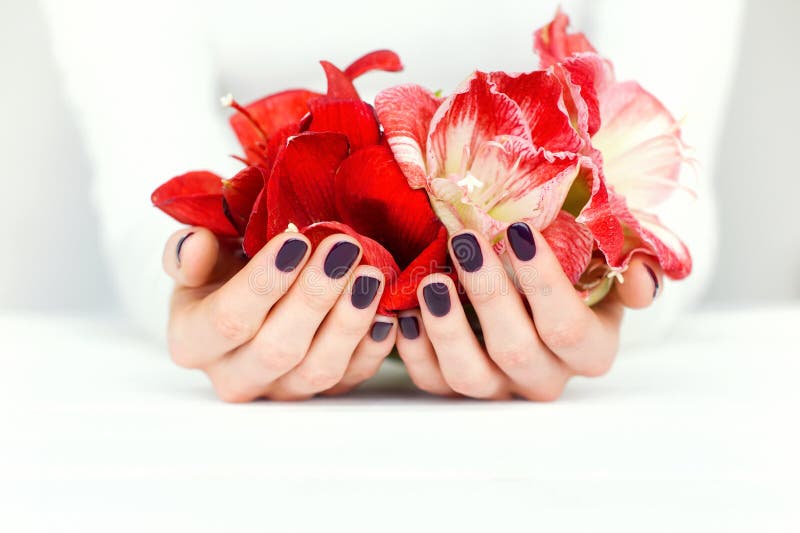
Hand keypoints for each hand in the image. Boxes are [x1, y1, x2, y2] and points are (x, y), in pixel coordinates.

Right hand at [163, 228, 396, 401]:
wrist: (245, 294)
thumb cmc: (222, 269)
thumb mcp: (200, 254)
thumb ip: (189, 249)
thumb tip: (195, 245)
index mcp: (193, 341)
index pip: (228, 319)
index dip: (264, 281)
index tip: (296, 238)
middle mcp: (234, 376)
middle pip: (277, 350)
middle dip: (315, 297)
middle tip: (343, 249)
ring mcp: (281, 390)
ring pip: (318, 370)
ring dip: (349, 322)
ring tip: (371, 275)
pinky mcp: (322, 392)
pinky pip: (352, 379)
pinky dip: (373, 347)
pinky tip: (387, 312)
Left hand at [394, 222, 661, 400]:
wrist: (534, 276)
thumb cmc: (573, 261)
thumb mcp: (610, 255)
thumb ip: (632, 260)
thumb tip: (641, 280)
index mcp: (589, 348)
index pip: (569, 329)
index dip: (544, 285)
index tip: (519, 231)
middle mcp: (545, 376)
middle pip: (515, 351)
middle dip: (488, 294)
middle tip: (464, 241)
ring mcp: (499, 387)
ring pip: (470, 376)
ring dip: (447, 329)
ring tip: (431, 281)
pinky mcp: (456, 386)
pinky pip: (433, 382)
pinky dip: (415, 351)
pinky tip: (405, 313)